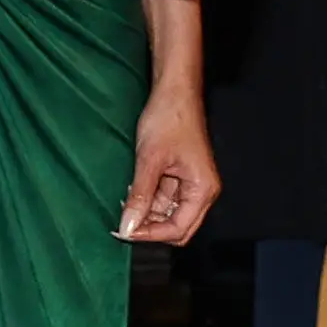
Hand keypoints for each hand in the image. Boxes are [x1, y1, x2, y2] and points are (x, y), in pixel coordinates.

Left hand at [117, 86, 220, 243]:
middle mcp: (201, 191)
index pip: (179, 229)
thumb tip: (128, 226)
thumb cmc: (170, 119)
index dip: (152, 234)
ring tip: (125, 202)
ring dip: (146, 213)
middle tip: (123, 223)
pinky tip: (131, 192)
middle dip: (150, 228)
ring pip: (167, 214)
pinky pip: (163, 199)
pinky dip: (147, 199)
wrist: (173, 92)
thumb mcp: (149, 160)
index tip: (125, 231)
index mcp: (202, 190)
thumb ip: (140, 196)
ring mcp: (190, 184)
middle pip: (177, 227)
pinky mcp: (179, 177)